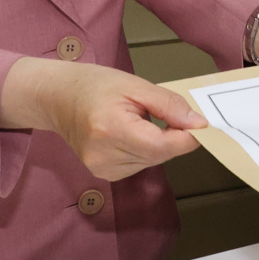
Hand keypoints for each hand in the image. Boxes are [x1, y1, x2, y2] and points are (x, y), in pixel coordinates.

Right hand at [0, 57, 205, 180]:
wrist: (58, 97)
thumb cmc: (95, 85)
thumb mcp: (135, 85)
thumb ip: (168, 104)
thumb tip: (198, 124)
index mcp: (112, 129)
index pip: (162, 146)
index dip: (186, 137)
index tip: (200, 124)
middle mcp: (105, 155)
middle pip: (159, 154)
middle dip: (171, 136)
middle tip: (163, 112)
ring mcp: (102, 169)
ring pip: (151, 161)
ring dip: (156, 143)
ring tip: (136, 119)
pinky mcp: (103, 174)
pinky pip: (139, 164)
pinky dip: (144, 150)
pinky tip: (129, 133)